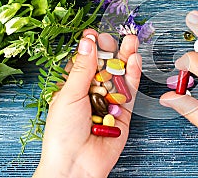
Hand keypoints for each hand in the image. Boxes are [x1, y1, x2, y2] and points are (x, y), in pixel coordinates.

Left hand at [34, 29, 141, 177]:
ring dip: (125, 58)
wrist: (77, 163)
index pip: (84, 62)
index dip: (89, 48)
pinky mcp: (124, 112)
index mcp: (73, 88)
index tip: (93, 34)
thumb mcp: (69, 94)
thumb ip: (83, 68)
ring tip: (131, 41)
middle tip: (114, 38)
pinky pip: (129, 90)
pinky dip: (133, 74)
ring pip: (119, 76)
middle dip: (110, 51)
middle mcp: (92, 93)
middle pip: (104, 67)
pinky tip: (134, 60)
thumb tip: (87, 42)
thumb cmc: (63, 133)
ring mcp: (109, 101)